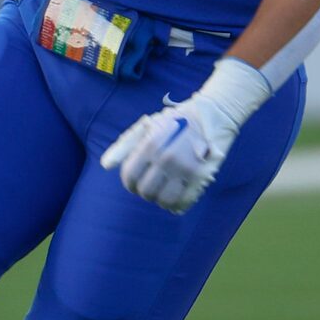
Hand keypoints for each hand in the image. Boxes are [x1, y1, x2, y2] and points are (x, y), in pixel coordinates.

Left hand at [100, 58, 272, 213]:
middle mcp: (166, 157)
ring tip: (163, 193)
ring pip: (165, 200)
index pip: (130, 176)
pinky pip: (185, 201)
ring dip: (160, 200)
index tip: (134, 183)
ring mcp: (185, 168)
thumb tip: (106, 166)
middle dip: (144, 192)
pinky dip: (178, 206)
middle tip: (150, 187)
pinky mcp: (202, 175)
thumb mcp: (147, 125)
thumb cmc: (176, 120)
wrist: (213, 114)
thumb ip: (124, 145)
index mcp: (151, 144)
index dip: (129, 183)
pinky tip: (176, 202)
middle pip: (146, 191)